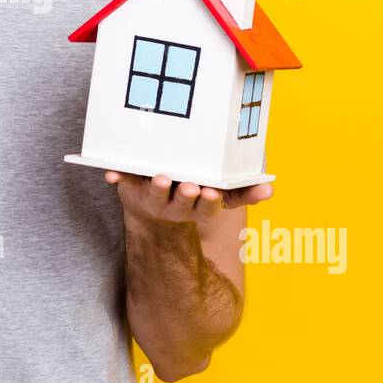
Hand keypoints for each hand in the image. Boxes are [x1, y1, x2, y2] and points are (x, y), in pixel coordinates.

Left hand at [104, 170, 272, 224]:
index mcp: (198, 207)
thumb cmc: (193, 195)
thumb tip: (271, 189)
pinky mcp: (132, 188)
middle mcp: (176, 206)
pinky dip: (117, 177)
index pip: (207, 208)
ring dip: (158, 188)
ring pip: (156, 195)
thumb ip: (245, 191)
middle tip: (191, 186)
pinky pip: (124, 182)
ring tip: (162, 179)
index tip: (211, 194)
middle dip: (186, 196)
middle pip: (182, 203)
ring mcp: (153, 199)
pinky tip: (111, 173)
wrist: (152, 208)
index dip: (208, 203)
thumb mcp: (221, 195)